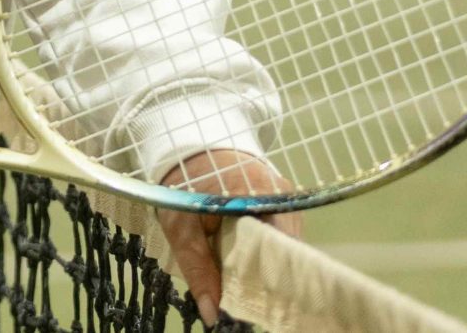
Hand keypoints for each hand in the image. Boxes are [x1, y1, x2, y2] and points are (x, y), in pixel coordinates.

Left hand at [158, 150, 301, 326]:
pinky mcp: (283, 204)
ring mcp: (286, 199)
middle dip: (272, 279)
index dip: (272, 279)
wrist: (187, 150)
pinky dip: (269, 255)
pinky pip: (283, 238)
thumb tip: (213, 316)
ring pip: (287, 247)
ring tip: (254, 292)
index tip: (260, 304)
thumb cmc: (181, 185)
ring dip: (271, 268)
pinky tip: (256, 273)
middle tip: (254, 304)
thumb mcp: (179, 225)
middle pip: (287, 250)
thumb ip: (196, 267)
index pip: (280, 246)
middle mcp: (282, 196)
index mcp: (259, 194)